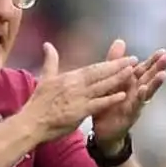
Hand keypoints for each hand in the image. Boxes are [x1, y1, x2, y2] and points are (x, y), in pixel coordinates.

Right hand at [21, 42, 135, 141]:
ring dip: (118, 79)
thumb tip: (48, 44)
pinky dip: (111, 99)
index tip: (123, 58)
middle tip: (134, 60)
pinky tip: (123, 95)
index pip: (94, 68)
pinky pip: (98, 104)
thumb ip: (50, 61)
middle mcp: (76, 84)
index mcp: (70, 76)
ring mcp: (79, 97)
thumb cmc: (38, 103)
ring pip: (102, 86)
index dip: (110, 63)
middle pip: (101, 73)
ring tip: (133, 72)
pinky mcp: (80, 111)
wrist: (32, 122)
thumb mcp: (45, 78)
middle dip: (118, 66)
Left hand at [91, 40, 165, 149]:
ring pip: (146, 91)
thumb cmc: (108, 103)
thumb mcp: (110, 79)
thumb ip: (115, 61)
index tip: (163, 51)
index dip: (153, 60)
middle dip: (158, 68)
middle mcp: (136, 92)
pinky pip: (135, 105)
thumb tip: (121, 41)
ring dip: (155, 84)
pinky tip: (143, 90)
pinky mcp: (129, 115)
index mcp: (131, 82)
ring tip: (163, 74)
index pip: (144, 69)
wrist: (102, 130)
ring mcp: (134, 104)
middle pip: (149, 78)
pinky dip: (139, 98)